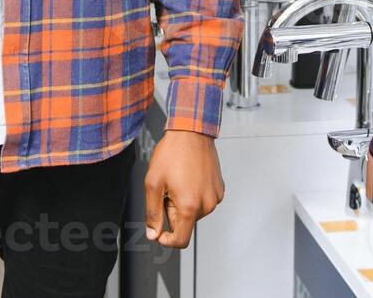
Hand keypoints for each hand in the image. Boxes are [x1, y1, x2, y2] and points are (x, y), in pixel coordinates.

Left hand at [143, 130, 223, 248]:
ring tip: (179, 181)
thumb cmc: (172, 153)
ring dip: (184, 203)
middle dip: (173, 212)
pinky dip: (194, 195)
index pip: (181, 239)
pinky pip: (204, 201)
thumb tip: (153, 233)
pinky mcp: (219, 189)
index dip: (167, 240)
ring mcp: (215, 196)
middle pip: (186, 223)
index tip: (159, 232)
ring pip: (195, 212)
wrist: (191, 132)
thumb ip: (153, 213)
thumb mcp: (153, 183)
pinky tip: (189, 178)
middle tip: (167, 190)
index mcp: (190, 206)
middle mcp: (206, 204)